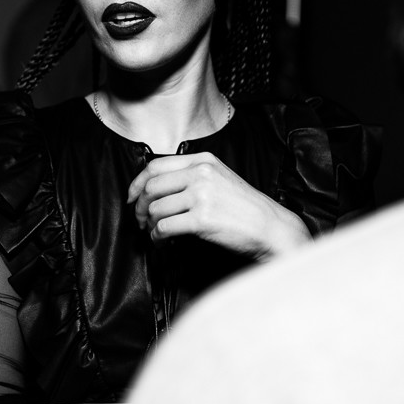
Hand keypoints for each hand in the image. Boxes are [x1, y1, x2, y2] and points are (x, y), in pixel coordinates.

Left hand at [126, 152, 309, 260]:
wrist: (271, 227)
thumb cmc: (245, 208)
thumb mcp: (220, 178)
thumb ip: (192, 176)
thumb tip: (155, 188)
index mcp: (203, 161)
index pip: (155, 165)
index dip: (137, 183)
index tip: (132, 197)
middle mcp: (201, 174)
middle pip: (151, 187)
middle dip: (140, 207)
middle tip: (140, 221)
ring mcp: (202, 195)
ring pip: (155, 208)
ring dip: (149, 225)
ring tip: (154, 234)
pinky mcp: (202, 219)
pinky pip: (164, 227)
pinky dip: (157, 238)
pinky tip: (163, 242)